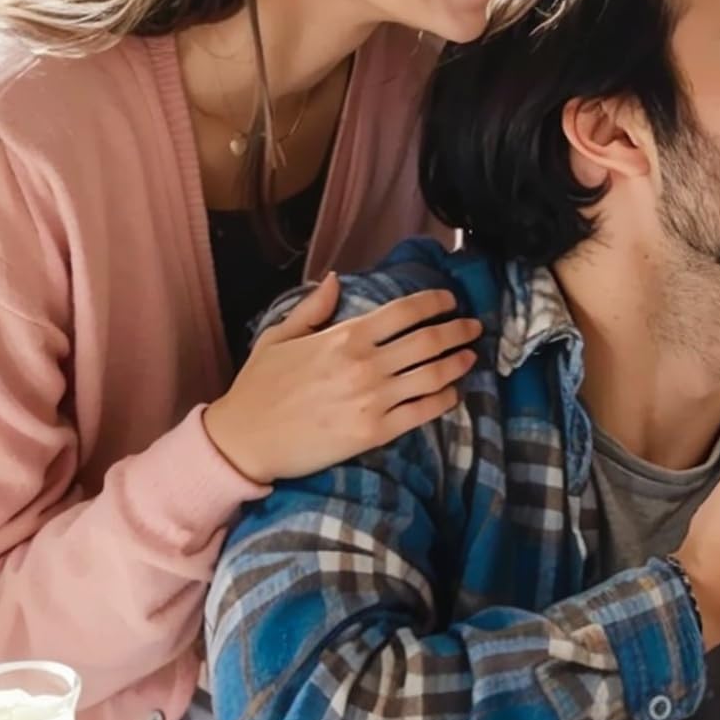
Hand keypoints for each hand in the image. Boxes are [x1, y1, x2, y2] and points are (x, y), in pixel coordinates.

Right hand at [203, 275, 481, 482]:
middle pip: (429, 341)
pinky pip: (423, 412)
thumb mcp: (279, 337)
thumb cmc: (259, 387)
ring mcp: (373, 399)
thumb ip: (313, 308)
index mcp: (344, 336)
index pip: (405, 311)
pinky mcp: (375, 431)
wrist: (245, 439)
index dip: (435, 302)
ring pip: (433, 376)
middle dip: (458, 331)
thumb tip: (335, 279)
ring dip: (458, 364)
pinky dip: (445, 400)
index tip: (451, 300)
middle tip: (474, 327)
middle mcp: (365, 364)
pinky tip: (452, 393)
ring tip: (470, 357)